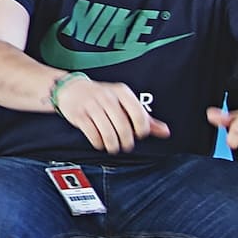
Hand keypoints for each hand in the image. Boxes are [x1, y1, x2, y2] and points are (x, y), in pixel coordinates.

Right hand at [56, 77, 170, 155]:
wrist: (72, 89)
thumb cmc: (103, 98)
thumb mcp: (125, 103)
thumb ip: (145, 118)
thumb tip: (166, 132)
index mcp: (122, 92)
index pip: (137, 113)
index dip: (141, 129)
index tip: (139, 135)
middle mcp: (107, 97)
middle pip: (122, 126)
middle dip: (126, 141)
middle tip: (126, 146)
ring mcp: (92, 105)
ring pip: (107, 132)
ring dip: (113, 145)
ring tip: (114, 148)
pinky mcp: (79, 115)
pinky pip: (93, 134)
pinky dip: (99, 143)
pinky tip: (100, 143)